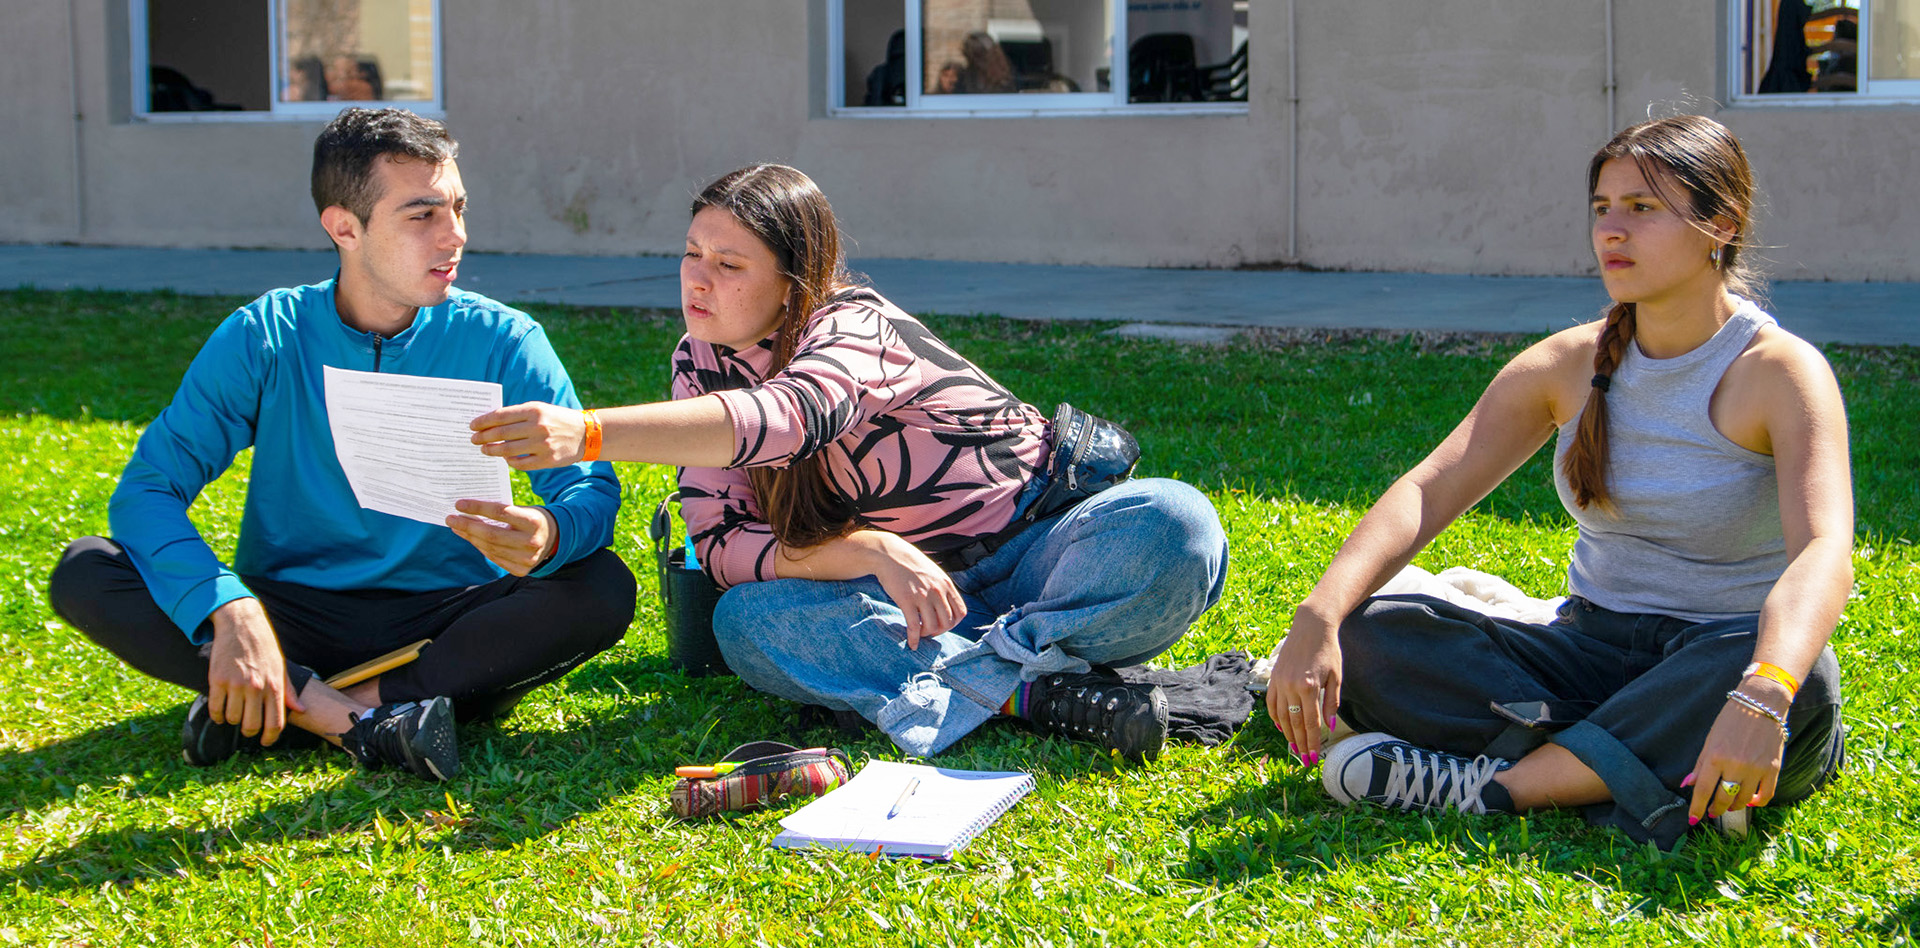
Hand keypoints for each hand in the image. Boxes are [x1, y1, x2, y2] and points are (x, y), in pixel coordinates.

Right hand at [206, 598, 305, 746]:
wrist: (242, 624)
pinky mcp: (217, 680)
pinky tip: (220, 712)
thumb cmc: (264, 646)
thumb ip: (289, 690)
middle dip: (250, 732)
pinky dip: (217, 715)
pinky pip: (215, 708)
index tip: (265, 741)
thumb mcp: (281, 666)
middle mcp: (256, 687)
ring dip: (233, 721)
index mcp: (275, 686)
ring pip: (233, 719)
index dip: (270, 738)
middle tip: (248, 728)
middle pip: (252, 726)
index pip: (276, 723)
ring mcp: (236, 684)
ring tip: (235, 712)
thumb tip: (301, 709)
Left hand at [448, 500, 557, 575]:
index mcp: (533, 522)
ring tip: (457, 527)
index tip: (459, 504)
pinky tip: (470, 538)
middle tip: (451, 518)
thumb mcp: (523, 510)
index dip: (478, 508)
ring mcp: (527, 559)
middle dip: (467, 526)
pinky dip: (480, 547)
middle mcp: (531, 542)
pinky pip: (494, 558)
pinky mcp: (521, 570)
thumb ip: (501, 511)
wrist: (554, 539)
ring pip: (490, 548)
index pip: (500, 512)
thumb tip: (469, 511)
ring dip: (470, 537)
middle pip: (491, 535)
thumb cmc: (532, 519)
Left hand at [470, 402, 586, 470]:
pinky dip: (509, 461)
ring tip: (485, 450)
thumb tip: (489, 423)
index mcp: (534, 410)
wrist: (585, 434)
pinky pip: (520, 464)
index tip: (472, 426)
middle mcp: (538, 427)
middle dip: (483, 437)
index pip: (501, 416)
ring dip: (492, 450)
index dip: (483, 422)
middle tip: (474, 439)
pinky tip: (505, 458)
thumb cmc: (556, 419)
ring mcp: (543, 445)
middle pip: (501, 434)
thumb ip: (517, 415)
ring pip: (508, 450)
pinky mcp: (547, 460)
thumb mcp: (540, 409)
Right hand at [866, 533, 964, 649]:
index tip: (943, 625)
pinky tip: (911, 643)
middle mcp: (938, 591)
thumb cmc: (909, 564)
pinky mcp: (906, 600)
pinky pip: (914, 626)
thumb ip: (941, 587)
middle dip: (940, 631)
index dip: (954, 623)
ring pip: (932, 626)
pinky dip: (913, 638)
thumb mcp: (933, 572)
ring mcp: (923, 596)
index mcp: (946, 584)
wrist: (889, 554)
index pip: (961, 612)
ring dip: (926, 634)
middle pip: (948, 622)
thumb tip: (945, 604)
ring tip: (919, 633)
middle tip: (929, 631)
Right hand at [1265, 605, 1343, 766]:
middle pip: (1295, 723)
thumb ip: (1332, 703)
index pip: (1310, 723)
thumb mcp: (1336, 677)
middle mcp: (1291, 686)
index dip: (1312, 742)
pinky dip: (1275, 717)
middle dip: (1300, 744)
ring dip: (1288, 735)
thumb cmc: (1328, 650)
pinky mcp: (1273, 677)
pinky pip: (1271, 703)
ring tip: (1294, 749)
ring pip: (1281, 716)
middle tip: (1304, 760)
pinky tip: (1282, 728)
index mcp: (1309, 687)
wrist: (1311, 626)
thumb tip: (1329, 727)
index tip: (1314, 758)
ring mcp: (1279, 682)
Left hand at [1685, 681, 1789, 823]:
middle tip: (1711, 812)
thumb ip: (1700, 765)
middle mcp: (1736, 765)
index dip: (1696, 808)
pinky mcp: (1774, 768)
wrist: (1761, 704)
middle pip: (1723, 798)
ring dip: (1734, 806)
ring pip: (1743, 799)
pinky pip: (1765, 795)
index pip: (1703, 791)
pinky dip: (1756, 802)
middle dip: (1715, 809)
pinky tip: (1749, 801)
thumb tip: (1688, 785)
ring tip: (1728, 805)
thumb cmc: (1731, 720)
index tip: (1692, 819)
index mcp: (1715, 757)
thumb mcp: (1710, 740)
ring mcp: (1756, 768)